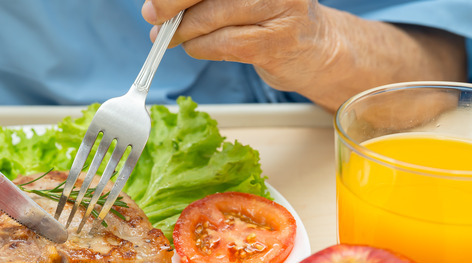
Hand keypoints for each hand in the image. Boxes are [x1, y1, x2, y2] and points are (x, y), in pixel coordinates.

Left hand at [142, 0, 336, 98]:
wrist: (318, 49)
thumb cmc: (272, 17)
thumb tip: (158, 2)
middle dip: (172, 3)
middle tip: (153, 14)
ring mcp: (278, 7)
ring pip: (212, 16)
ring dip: (184, 30)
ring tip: (170, 37)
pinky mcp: (275, 41)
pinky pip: (223, 44)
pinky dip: (200, 47)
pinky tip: (195, 47)